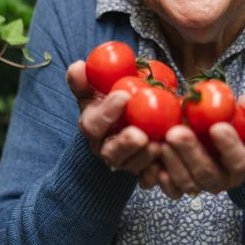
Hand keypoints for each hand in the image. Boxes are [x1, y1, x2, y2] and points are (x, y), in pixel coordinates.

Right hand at [66, 61, 162, 179]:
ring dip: (145, 157)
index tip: (124, 96)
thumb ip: (84, 78)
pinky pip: (149, 177)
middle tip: (140, 134)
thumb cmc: (110, 98)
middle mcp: (106, 147)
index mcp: (92, 126)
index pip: (93, 124)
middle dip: (125, 144)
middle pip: (111, 152)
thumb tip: (78, 67)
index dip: (107, 112)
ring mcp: (125, 161)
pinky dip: (157, 173)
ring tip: (159, 144)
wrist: (129, 116)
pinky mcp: (143, 170)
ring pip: (132, 165)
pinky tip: (166, 166)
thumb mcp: (95, 87)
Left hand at [155, 93, 244, 199]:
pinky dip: (162, 181)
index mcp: (244, 161)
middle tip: (176, 132)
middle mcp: (224, 178)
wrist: (231, 141)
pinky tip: (154, 165)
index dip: (229, 146)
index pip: (239, 160)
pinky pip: (173, 190)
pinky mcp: (184, 185)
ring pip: (189, 182)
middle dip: (191, 153)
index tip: (217, 127)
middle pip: (208, 173)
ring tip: (161, 142)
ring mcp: (203, 184)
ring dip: (173, 164)